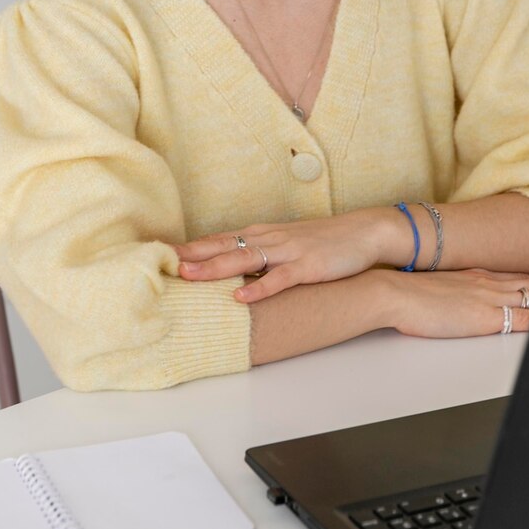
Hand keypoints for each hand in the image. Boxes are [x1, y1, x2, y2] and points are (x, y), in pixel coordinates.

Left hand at [176, 210, 394, 303]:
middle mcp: (272, 238)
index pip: (221, 238)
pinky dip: (260, 287)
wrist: (364, 232)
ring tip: (191, 276)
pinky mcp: (308, 266)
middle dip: (195, 255)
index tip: (164, 254)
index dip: (193, 247)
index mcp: (264, 233)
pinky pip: (280, 278)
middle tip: (166, 264)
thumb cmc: (324, 241)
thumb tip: (232, 270)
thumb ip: (261, 254)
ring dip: (216, 267)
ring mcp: (290, 251)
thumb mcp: (287, 244)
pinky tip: (241, 296)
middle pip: (226, 245)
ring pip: (246, 258)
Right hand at [388, 267, 528, 338]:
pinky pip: (522, 318)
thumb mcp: (439, 287)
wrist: (393, 293)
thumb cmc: (408, 293)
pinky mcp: (484, 317)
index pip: (521, 278)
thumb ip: (456, 292)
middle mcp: (489, 283)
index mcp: (478, 277)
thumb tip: (462, 299)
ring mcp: (488, 298)